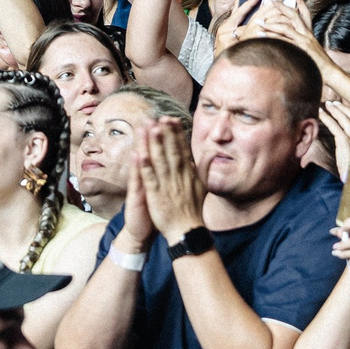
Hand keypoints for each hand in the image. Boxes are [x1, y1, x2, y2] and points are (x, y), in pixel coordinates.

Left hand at [136, 113, 206, 240]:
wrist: (187, 231)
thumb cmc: (193, 210)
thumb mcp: (203, 187)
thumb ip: (203, 170)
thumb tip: (209, 155)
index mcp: (188, 174)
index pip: (182, 150)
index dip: (177, 134)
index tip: (172, 119)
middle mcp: (179, 176)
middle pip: (171, 151)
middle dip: (166, 133)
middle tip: (162, 117)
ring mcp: (167, 185)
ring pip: (160, 161)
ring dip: (155, 144)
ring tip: (151, 128)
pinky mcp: (156, 195)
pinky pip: (150, 178)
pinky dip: (145, 166)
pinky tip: (140, 154)